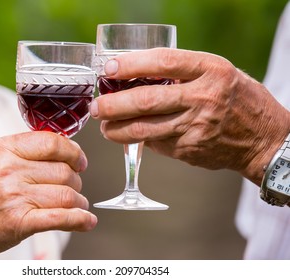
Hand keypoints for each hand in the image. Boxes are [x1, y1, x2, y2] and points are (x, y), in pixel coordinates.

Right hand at [0, 132, 96, 258]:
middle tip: (74, 187)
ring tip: (77, 205)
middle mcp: (8, 170)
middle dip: (76, 181)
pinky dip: (79, 220)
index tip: (79, 161)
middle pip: (63, 171)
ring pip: (66, 194)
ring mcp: (13, 196)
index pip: (52, 143)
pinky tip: (87, 220)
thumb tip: (59, 151)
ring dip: (78, 201)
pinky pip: (60, 217)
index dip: (73, 152)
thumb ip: (22, 152)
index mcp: (3, 149)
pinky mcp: (17, 222)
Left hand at [90, 48, 289, 183]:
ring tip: (104, 127)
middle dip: (113, 105)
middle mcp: (203, 98)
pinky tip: (129, 136)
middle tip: (97, 108)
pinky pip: (156, 143)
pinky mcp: (189, 149)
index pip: (163, 62)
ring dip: (117, 130)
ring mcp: (196, 127)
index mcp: (211, 70)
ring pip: (145, 129)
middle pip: (147, 100)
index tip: (109, 70)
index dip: (131, 65)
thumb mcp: (217, 73)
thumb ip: (183, 73)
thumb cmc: (238, 99)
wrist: (263, 139)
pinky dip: (138, 140)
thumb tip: (138, 78)